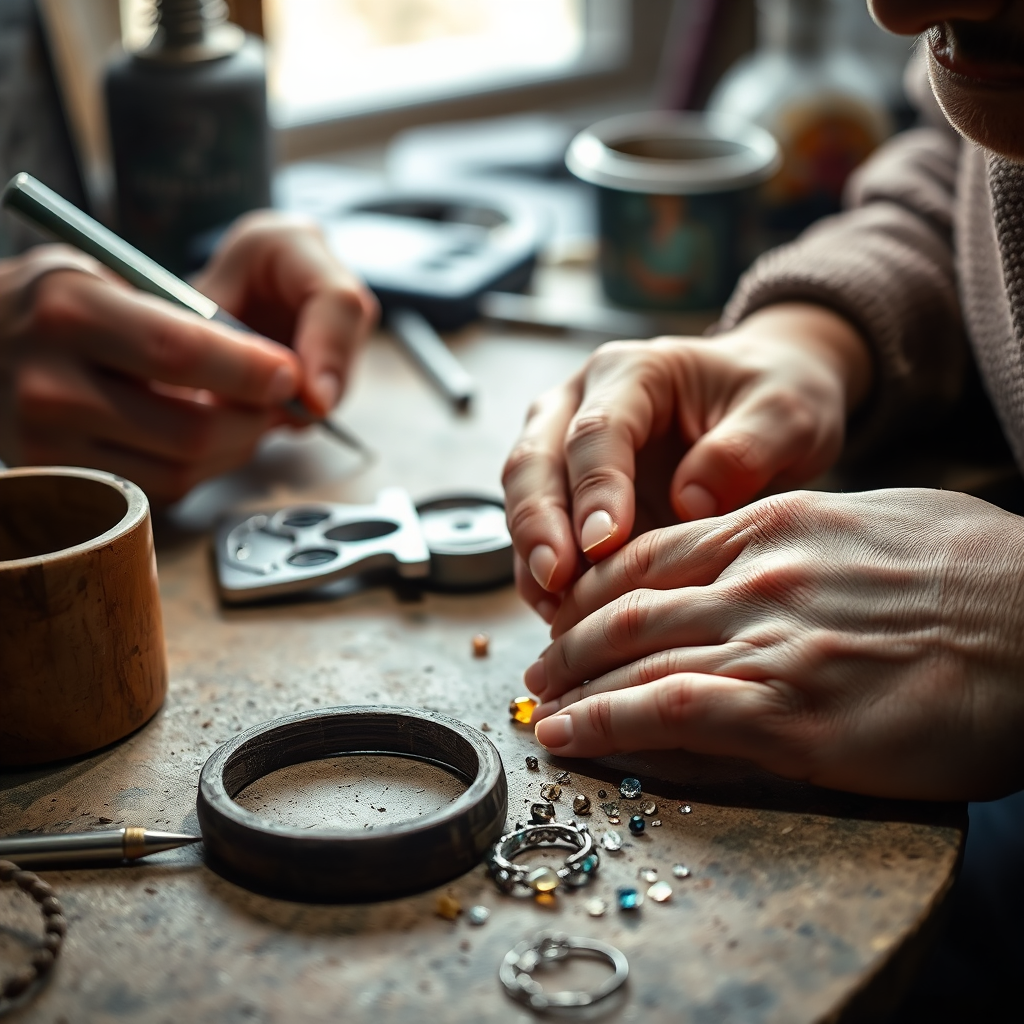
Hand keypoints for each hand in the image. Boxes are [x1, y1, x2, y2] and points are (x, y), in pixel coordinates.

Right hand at [0, 215, 376, 503]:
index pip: (181, 353)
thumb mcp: (102, 278)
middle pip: (191, 430)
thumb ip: (178, 316)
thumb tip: (268, 364)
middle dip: (254, 421)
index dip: (249, 371)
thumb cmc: (54, 305)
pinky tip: (203, 440)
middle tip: (277, 401)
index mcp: (68, 312)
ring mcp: (49, 443)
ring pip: (182, 469)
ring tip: (246, 418)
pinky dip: (198, 469)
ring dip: (235, 450)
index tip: (290, 374)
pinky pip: (157, 489)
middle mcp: (51, 385)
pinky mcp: (59, 481)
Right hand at [502, 304, 870, 622]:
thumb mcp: (786, 414)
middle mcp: (582, 402)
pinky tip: (561, 613)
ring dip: (532, 553)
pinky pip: (540, 531)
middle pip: (536, 459)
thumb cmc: (773, 400)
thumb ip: (744, 449)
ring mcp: (565, 446)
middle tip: (556, 579)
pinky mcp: (568, 491)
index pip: (597, 430)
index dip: (595, 488)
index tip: (603, 543)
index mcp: (634, 373)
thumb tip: (690, 503)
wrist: (765, 407)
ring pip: (525, 495)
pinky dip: (543, 573)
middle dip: (538, 522)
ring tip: (557, 611)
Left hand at [524, 488, 1023, 800]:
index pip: (649, 554)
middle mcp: (758, 576)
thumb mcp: (873, 522)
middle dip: (568, 642)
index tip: (566, 613)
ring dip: (572, 688)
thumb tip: (750, 559)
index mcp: (775, 524)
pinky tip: (569, 739)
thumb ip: (796, 540)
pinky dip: (604, 726)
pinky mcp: (793, 714)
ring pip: (632, 659)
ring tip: (540, 711)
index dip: (593, 589)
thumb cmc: (980, 574)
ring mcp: (771, 642)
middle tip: (539, 668)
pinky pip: (668, 713)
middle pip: (625, 607)